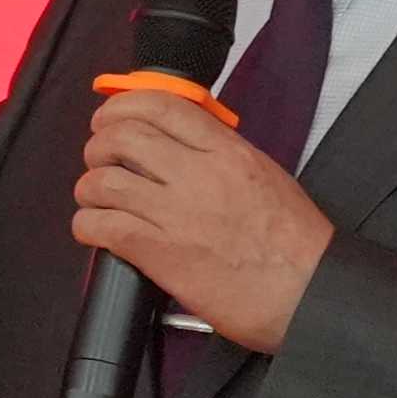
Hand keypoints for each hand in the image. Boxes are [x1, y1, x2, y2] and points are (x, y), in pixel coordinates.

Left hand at [73, 85, 332, 353]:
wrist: (308, 292)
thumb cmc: (295, 243)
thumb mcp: (264, 175)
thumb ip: (221, 155)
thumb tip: (183, 147)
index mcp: (227, 151)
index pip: (161, 105)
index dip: (122, 105)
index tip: (111, 116)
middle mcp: (198, 175)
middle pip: (123, 136)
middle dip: (99, 144)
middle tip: (99, 158)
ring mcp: (177, 214)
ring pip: (103, 180)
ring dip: (89, 187)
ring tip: (96, 198)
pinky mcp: (161, 254)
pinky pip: (103, 227)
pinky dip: (88, 224)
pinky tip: (95, 229)